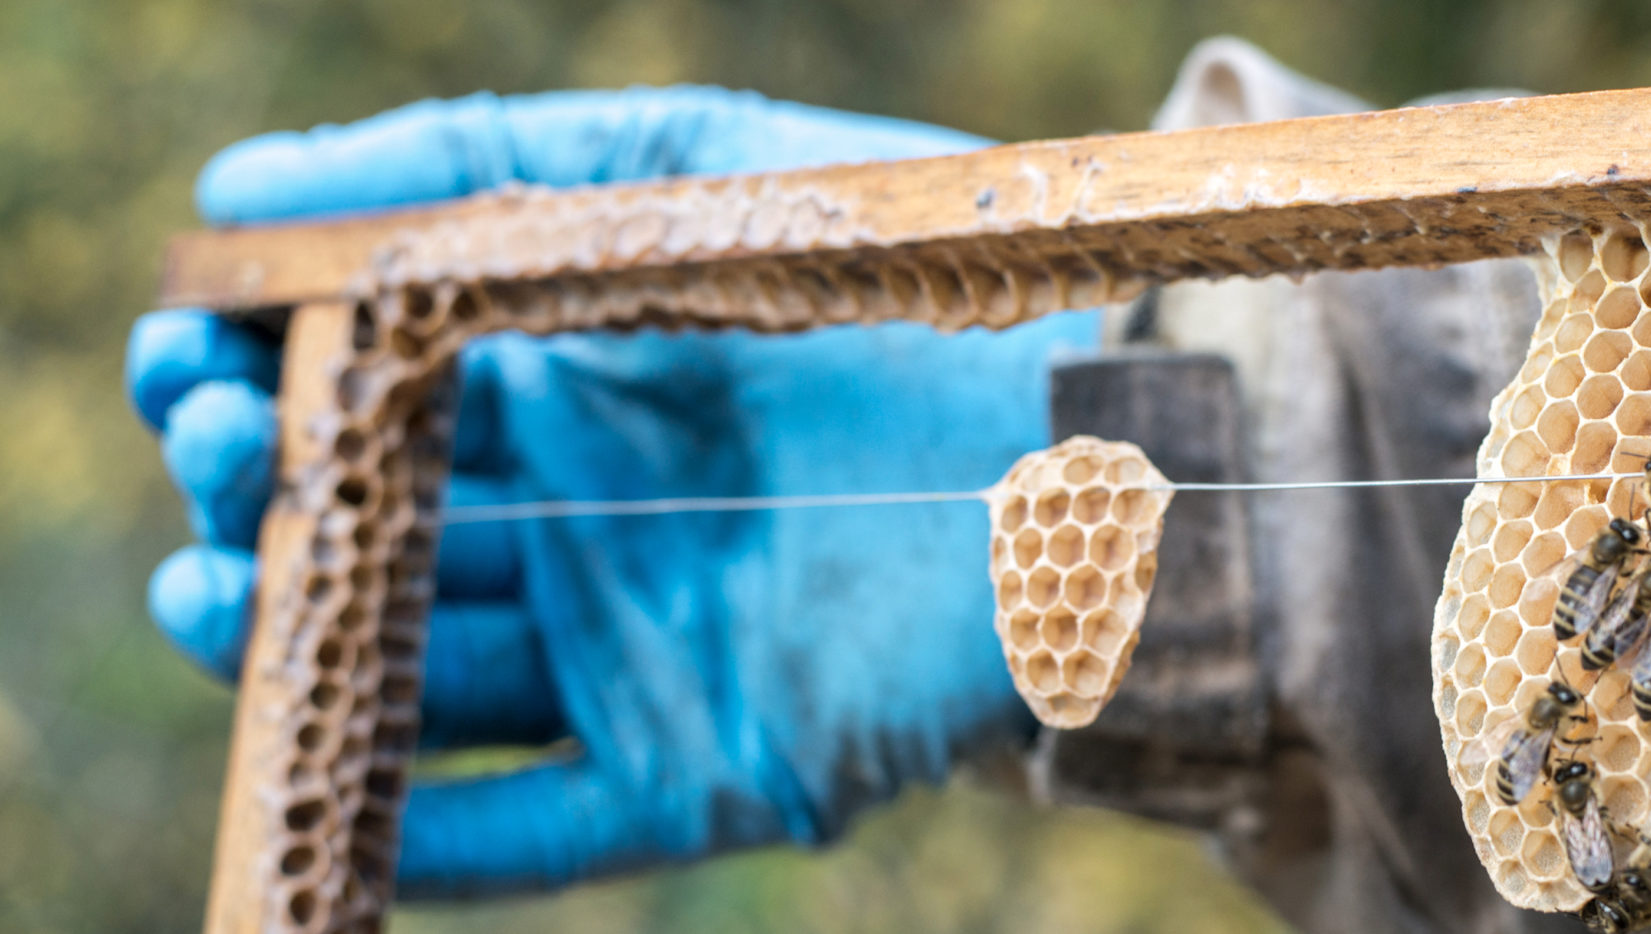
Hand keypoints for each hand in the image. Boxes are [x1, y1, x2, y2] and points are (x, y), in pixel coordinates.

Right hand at [127, 87, 1097, 896]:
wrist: (1096, 419)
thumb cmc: (904, 270)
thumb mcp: (682, 160)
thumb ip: (467, 162)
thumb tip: (231, 199)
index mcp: (573, 387)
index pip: (358, 403)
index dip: (251, 382)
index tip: (183, 353)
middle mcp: (587, 529)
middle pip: (364, 544)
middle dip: (248, 502)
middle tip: (212, 456)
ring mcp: (633, 657)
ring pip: (414, 686)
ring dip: (290, 654)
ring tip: (207, 593)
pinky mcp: (697, 773)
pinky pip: (528, 838)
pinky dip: (417, 840)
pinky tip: (320, 793)